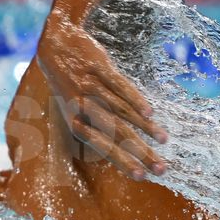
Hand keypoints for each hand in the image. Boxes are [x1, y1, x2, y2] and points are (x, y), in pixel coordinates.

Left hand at [35, 13, 168, 179]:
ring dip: (144, 127)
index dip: (123, 161)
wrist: (55, 43)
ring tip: (164, 140)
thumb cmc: (69, 82)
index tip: (142, 176)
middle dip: (140, 152)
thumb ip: (93, 125)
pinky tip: (150, 113)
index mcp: (75, 120)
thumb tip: (122, 146)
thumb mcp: (73, 106)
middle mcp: (82, 106)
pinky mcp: (98, 68)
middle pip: (116, 134)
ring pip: (121, 111)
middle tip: (161, 168)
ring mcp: (90, 86)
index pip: (103, 147)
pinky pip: (120, 86)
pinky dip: (135, 100)